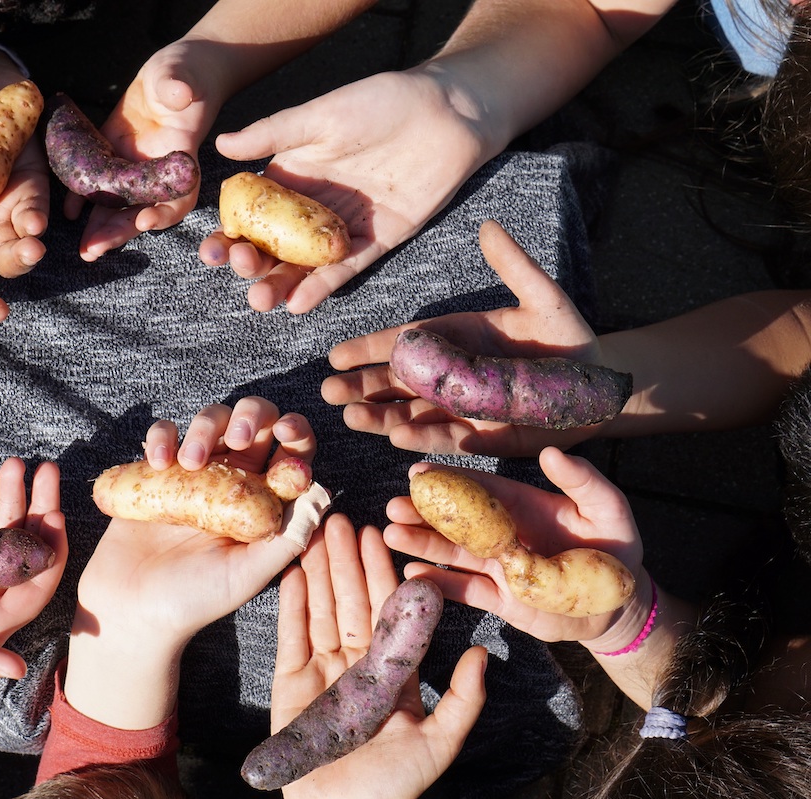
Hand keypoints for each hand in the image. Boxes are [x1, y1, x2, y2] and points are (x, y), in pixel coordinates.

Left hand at [69, 39, 218, 260]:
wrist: (175, 72)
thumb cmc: (187, 73)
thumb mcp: (184, 76)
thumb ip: (179, 86)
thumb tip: (178, 94)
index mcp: (180, 160)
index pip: (179, 197)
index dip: (164, 213)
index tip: (144, 222)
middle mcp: (158, 173)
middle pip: (142, 211)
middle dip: (119, 232)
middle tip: (95, 249)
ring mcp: (135, 167)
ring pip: (119, 204)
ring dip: (101, 228)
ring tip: (84, 249)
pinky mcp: (114, 155)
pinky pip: (98, 181)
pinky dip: (84, 197)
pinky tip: (68, 210)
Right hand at [81, 396, 317, 645]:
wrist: (134, 609)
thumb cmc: (195, 599)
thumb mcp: (248, 574)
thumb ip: (287, 538)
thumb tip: (321, 494)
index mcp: (264, 501)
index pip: (291, 453)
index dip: (296, 432)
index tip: (286, 432)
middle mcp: (235, 481)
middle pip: (255, 422)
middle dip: (252, 414)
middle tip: (237, 437)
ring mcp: (195, 473)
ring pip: (212, 419)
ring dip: (206, 426)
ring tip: (190, 461)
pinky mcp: (156, 471)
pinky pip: (164, 434)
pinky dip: (162, 436)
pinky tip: (158, 461)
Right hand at [199, 68, 496, 313]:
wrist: (446, 111)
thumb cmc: (380, 102)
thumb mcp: (320, 115)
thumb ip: (273, 133)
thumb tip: (220, 144)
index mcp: (289, 178)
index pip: (249, 215)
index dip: (228, 235)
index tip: (212, 251)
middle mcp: (310, 209)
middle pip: (272, 247)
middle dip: (252, 264)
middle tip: (242, 270)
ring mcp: (342, 227)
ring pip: (304, 265)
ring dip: (281, 284)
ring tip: (262, 300)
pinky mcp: (377, 240)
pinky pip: (345, 268)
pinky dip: (323, 285)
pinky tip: (299, 302)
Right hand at [274, 515, 487, 798]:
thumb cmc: (393, 788)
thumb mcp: (439, 745)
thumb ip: (463, 701)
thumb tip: (485, 654)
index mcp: (393, 673)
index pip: (387, 612)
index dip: (382, 574)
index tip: (378, 537)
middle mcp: (356, 665)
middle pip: (349, 601)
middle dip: (345, 560)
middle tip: (340, 518)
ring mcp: (320, 672)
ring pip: (319, 609)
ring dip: (316, 570)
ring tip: (313, 531)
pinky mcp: (289, 683)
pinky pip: (291, 635)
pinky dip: (290, 603)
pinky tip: (291, 570)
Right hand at [320, 219, 604, 456]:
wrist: (600, 387)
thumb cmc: (568, 338)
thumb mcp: (544, 298)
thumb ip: (515, 266)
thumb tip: (488, 226)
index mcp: (453, 338)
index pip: (402, 343)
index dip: (368, 349)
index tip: (336, 356)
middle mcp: (449, 375)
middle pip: (395, 382)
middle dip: (361, 388)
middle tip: (329, 393)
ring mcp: (461, 408)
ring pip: (409, 414)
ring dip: (380, 417)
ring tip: (352, 418)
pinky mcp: (480, 437)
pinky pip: (445, 440)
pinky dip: (422, 439)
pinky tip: (398, 437)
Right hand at [386, 447, 648, 645]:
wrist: (620, 605)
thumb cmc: (616, 548)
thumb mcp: (607, 508)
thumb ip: (582, 481)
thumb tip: (550, 452)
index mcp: (521, 504)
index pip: (478, 489)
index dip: (448, 480)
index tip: (417, 472)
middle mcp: (502, 532)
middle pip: (455, 520)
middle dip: (422, 512)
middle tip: (391, 507)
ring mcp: (497, 566)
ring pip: (451, 553)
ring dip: (421, 543)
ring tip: (391, 535)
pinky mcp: (500, 599)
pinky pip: (464, 591)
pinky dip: (438, 585)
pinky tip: (411, 576)